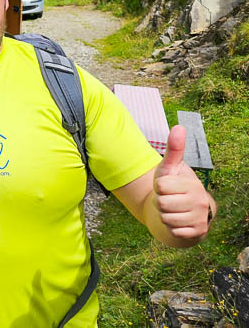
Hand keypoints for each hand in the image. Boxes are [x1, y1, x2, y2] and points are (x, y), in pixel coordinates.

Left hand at [153, 125, 211, 241]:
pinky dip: (171, 227)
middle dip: (160, 202)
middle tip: (169, 199)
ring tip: (172, 209)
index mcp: (192, 184)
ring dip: (164, 214)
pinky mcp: (198, 232)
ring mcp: (200, 218)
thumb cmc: (174, 185)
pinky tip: (178, 221)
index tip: (167, 186)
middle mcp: (200, 201)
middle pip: (161, 204)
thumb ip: (173, 149)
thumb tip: (179, 126)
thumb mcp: (170, 167)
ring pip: (165, 218)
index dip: (159, 187)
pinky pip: (173, 231)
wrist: (185, 208)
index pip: (160, 186)